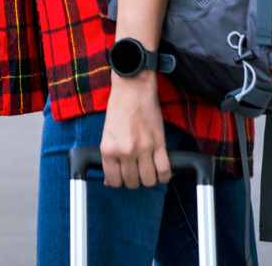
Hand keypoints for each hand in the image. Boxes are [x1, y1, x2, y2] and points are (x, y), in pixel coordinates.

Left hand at [100, 70, 170, 188]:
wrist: (133, 88)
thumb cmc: (118, 108)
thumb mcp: (107, 133)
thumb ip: (109, 156)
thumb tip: (109, 179)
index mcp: (108, 149)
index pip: (113, 180)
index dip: (117, 182)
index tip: (120, 177)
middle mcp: (125, 151)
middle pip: (131, 182)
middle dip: (133, 180)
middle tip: (134, 171)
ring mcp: (143, 149)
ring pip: (149, 180)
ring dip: (148, 179)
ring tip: (146, 170)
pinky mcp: (159, 144)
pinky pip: (164, 171)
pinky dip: (163, 175)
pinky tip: (160, 171)